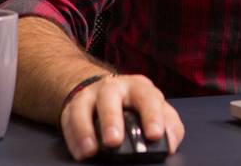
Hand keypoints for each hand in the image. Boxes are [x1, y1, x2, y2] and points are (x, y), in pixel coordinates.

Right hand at [60, 72, 184, 160]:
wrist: (105, 91)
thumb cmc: (136, 106)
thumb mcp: (155, 110)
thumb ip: (168, 126)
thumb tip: (170, 145)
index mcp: (139, 88)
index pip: (147, 98)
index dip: (152, 116)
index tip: (154, 135)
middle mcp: (113, 88)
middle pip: (110, 98)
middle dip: (111, 119)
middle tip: (114, 141)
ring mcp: (91, 96)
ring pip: (84, 107)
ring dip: (86, 129)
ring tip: (91, 150)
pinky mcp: (73, 107)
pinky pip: (69, 120)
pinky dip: (74, 138)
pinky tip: (81, 153)